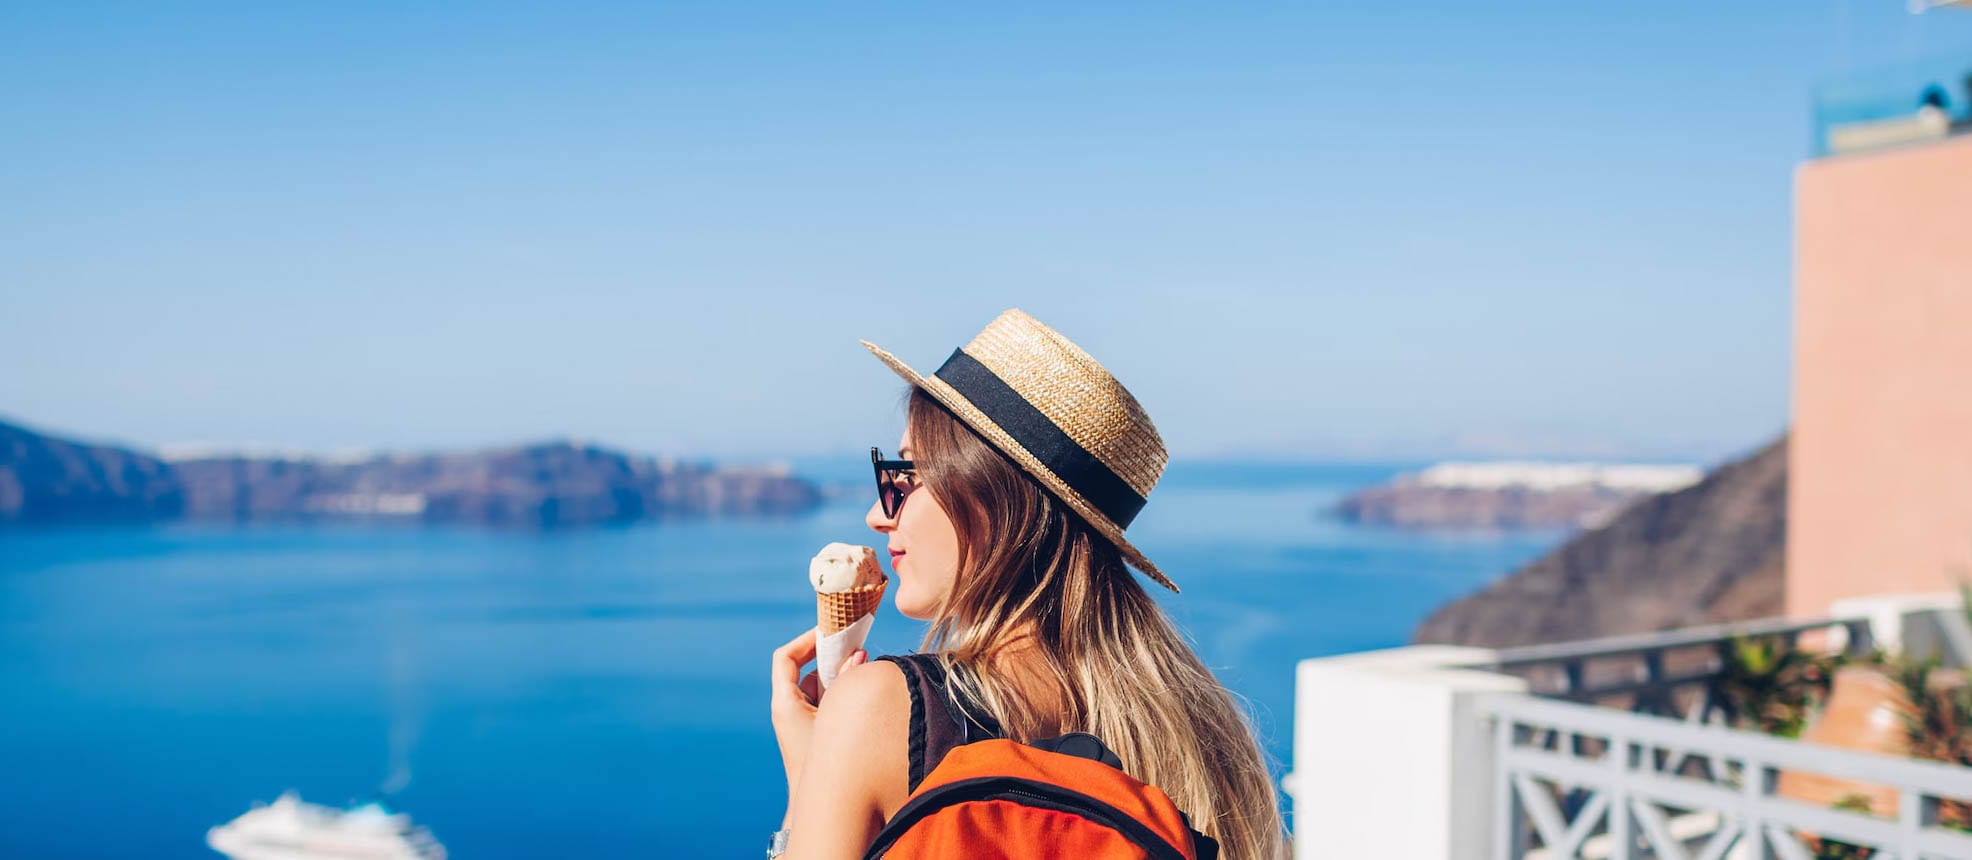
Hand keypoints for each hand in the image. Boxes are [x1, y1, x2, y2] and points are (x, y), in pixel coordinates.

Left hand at [771, 627, 866, 811]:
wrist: (821, 807)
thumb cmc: (825, 762)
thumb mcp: (837, 716)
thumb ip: (848, 682)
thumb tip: (860, 654)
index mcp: (785, 703)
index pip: (786, 658)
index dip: (806, 640)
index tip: (830, 631)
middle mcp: (789, 708)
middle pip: (808, 669)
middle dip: (833, 656)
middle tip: (859, 646)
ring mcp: (802, 720)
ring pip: (821, 685)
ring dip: (843, 675)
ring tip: (867, 668)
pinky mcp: (815, 730)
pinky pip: (828, 701)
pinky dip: (843, 692)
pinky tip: (865, 692)